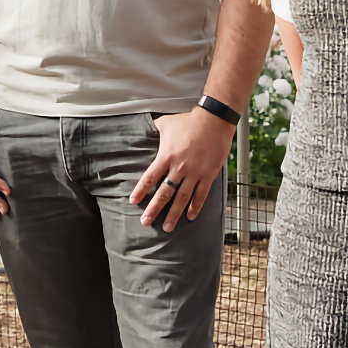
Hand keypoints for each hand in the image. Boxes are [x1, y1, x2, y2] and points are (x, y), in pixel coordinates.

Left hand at [129, 109, 233, 232]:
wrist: (214, 120)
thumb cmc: (189, 121)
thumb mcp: (166, 123)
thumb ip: (155, 131)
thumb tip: (146, 128)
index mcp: (166, 156)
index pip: (150, 177)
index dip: (141, 190)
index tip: (133, 202)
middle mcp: (179, 167)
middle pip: (164, 193)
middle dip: (154, 209)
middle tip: (145, 222)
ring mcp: (195, 173)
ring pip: (182, 198)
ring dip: (174, 214)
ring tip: (167, 227)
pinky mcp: (208, 175)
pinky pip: (201, 195)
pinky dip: (195, 207)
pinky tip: (190, 217)